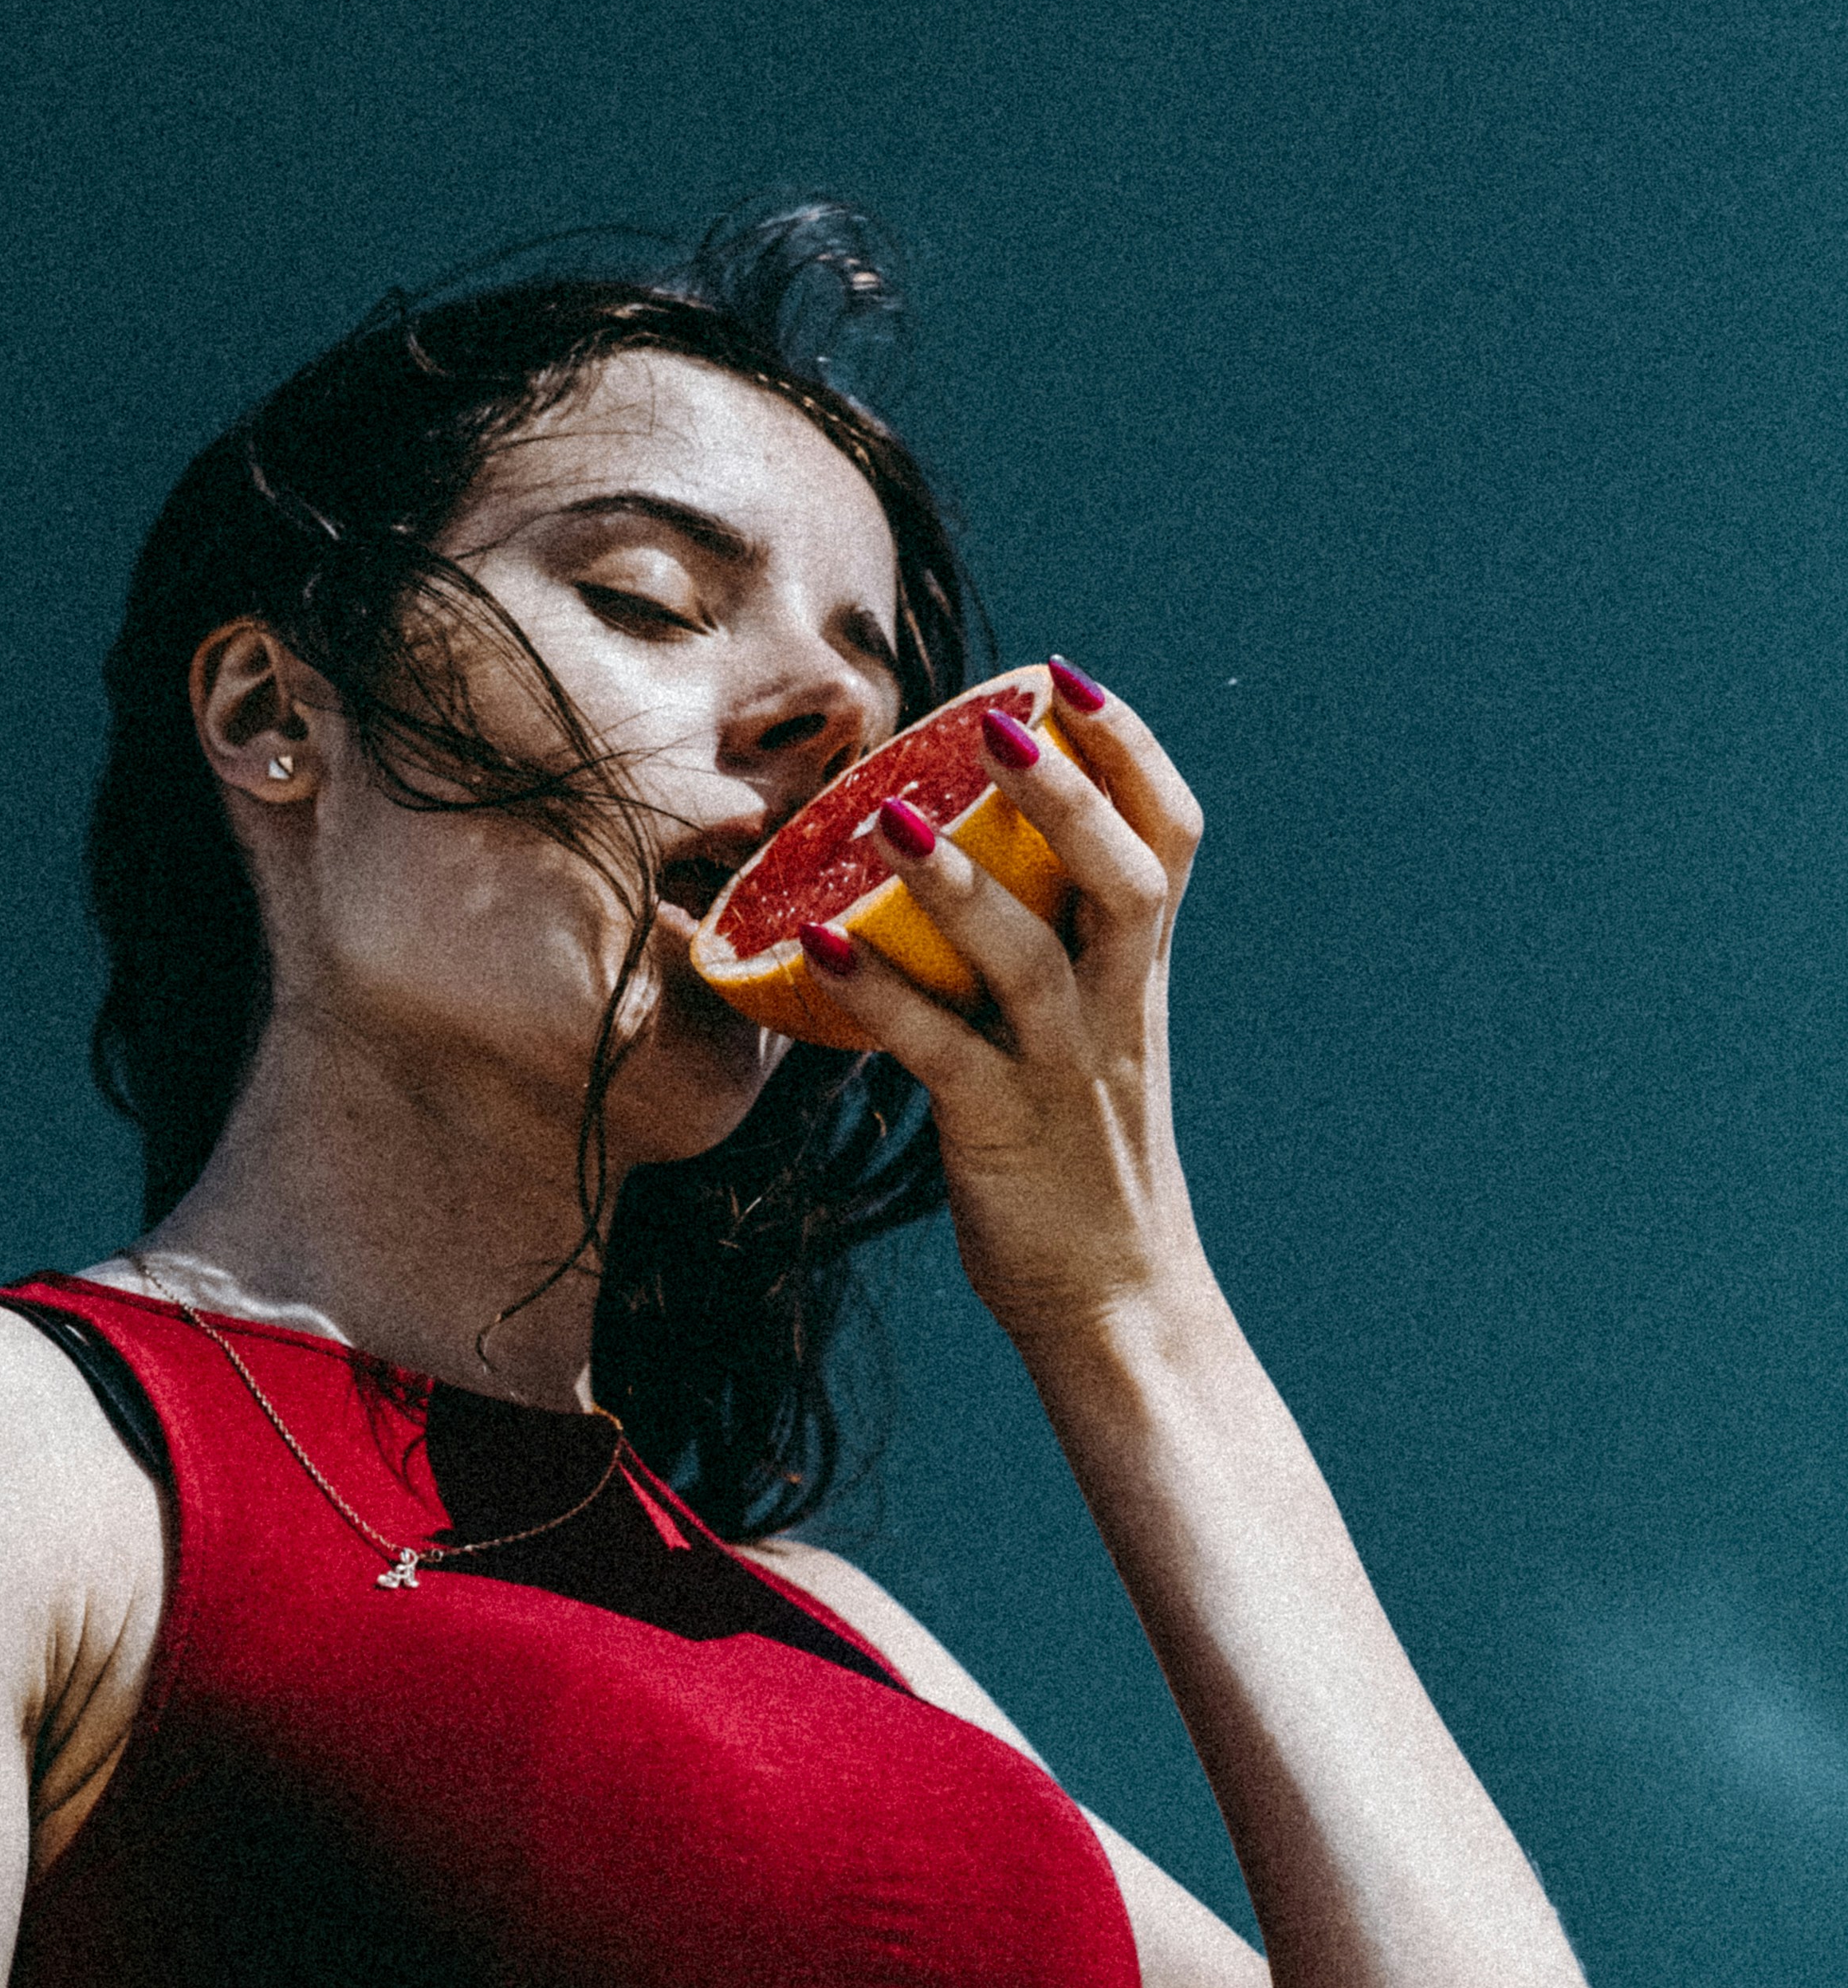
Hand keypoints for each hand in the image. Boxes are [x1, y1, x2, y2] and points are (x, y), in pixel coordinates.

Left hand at [830, 671, 1209, 1354]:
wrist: (1120, 1309)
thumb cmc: (1081, 1157)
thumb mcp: (1090, 1034)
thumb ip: (1054, 951)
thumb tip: (951, 856)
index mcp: (1139, 976)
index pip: (1170, 842)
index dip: (1131, 754)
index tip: (1068, 678)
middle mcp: (1117, 1010)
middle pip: (1125, 880)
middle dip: (1071, 791)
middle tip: (1001, 715)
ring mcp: (1064, 1073)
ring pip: (1033, 962)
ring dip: (961, 885)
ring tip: (890, 823)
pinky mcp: (1002, 1133)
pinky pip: (941, 1055)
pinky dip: (880, 997)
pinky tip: (817, 948)